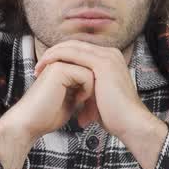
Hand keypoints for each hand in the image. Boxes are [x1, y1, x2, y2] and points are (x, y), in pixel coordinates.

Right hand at [0, 61, 94, 168]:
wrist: (29, 123)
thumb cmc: (47, 116)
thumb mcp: (72, 102)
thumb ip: (83, 91)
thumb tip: (102, 90)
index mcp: (63, 69)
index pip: (91, 73)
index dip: (95, 92)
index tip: (90, 112)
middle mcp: (61, 63)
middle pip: (93, 71)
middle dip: (96, 93)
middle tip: (91, 114)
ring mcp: (59, 63)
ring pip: (92, 71)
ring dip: (93, 93)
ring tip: (85, 109)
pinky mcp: (59, 68)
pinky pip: (87, 74)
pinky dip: (87, 90)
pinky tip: (77, 100)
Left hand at [34, 40, 167, 168]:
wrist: (129, 123)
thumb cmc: (114, 116)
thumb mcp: (98, 99)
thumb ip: (88, 92)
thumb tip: (78, 101)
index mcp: (110, 60)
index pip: (80, 50)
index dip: (61, 57)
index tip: (46, 69)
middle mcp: (110, 54)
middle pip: (74, 45)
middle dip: (54, 53)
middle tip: (38, 66)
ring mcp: (107, 56)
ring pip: (72, 47)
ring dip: (52, 54)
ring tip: (38, 66)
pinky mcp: (103, 63)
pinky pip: (73, 54)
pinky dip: (57, 57)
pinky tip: (46, 65)